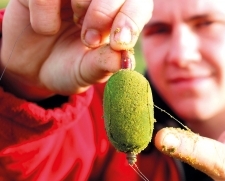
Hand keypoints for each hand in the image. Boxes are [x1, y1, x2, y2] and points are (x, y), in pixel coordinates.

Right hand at [0, 0, 152, 99]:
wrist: (29, 68)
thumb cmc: (66, 66)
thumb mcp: (86, 71)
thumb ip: (105, 64)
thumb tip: (126, 60)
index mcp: (119, 16)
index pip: (138, 4)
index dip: (131, 19)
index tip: (118, 44)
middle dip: (104, 13)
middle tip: (90, 40)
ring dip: (82, 5)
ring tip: (73, 30)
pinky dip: (45, 11)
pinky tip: (46, 29)